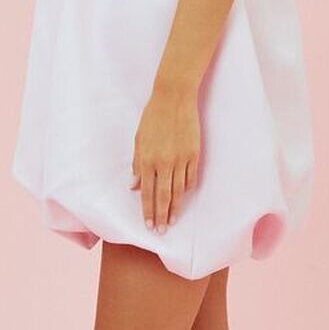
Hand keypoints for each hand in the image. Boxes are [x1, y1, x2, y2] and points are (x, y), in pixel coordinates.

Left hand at [130, 82, 200, 233]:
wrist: (174, 98)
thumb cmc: (153, 117)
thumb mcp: (139, 139)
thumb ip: (137, 164)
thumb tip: (134, 186)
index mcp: (147, 160)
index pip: (147, 192)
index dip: (148, 210)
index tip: (149, 225)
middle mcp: (164, 163)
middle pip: (163, 196)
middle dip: (161, 216)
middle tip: (161, 231)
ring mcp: (181, 159)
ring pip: (178, 191)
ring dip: (175, 207)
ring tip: (173, 220)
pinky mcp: (194, 154)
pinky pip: (191, 178)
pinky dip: (187, 189)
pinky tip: (184, 197)